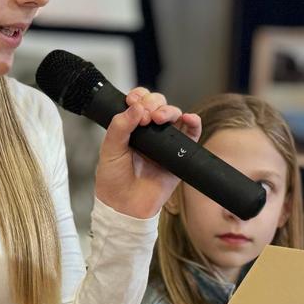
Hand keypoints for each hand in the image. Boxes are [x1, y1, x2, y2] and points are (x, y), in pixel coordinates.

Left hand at [92, 87, 201, 219]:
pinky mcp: (178, 155)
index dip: (138, 97)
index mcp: (130, 128)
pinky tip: (189, 117)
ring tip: (160, 118)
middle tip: (146, 115)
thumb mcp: (109, 149)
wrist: (125, 207)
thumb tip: (137, 107)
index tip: (133, 102)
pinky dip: (194, 122)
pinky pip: (192, 135)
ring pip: (174, 115)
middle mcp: (148, 133)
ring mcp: (164, 143)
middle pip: (158, 104)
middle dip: (153, 102)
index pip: (139, 102)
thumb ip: (120, 126)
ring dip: (169, 110)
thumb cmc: (113, 181)